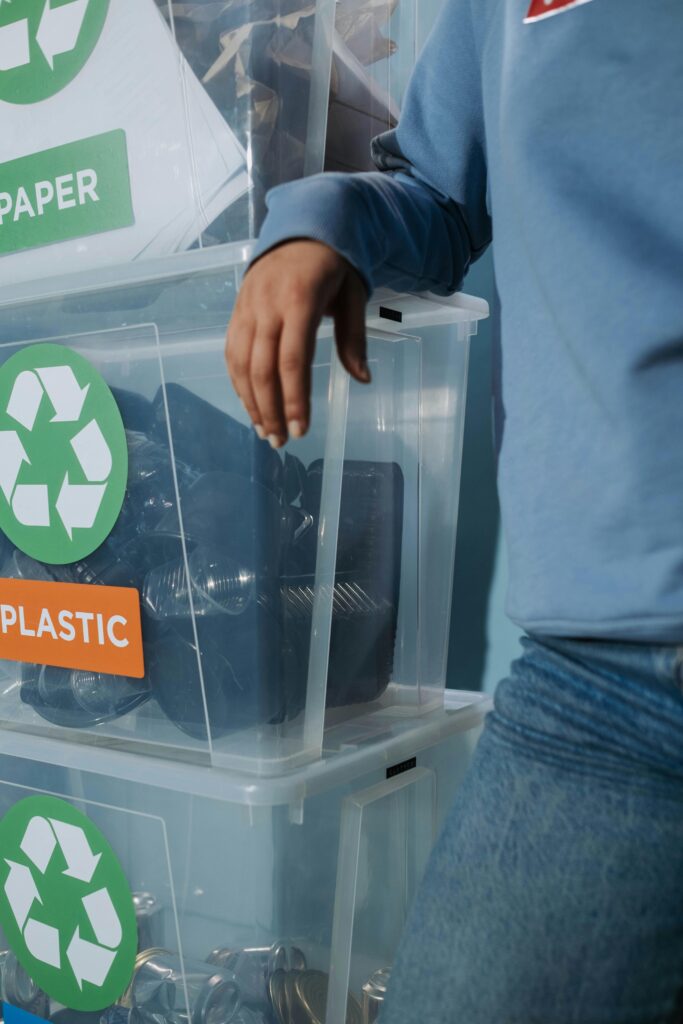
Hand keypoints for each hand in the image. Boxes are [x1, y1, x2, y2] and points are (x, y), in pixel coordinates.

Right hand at [226, 240, 369, 446]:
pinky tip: (251, 405)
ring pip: (241, 364)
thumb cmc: (333, 265)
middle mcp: (267, 305)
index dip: (295, 399)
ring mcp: (247, 307)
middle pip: (262, 368)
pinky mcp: (237, 311)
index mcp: (300, 299)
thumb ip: (354, 339)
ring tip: (265, 432)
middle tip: (281, 442)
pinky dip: (239, 384)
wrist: (301, 228)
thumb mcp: (353, 295)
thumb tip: (362, 379)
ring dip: (252, 403)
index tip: (301, 429)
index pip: (293, 360)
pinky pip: (232, 353)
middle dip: (270, 410)